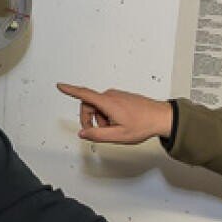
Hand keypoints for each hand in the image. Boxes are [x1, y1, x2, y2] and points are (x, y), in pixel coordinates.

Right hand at [57, 83, 172, 143]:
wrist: (161, 117)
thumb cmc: (143, 124)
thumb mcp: (118, 135)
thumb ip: (97, 135)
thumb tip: (83, 133)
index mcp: (108, 102)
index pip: (84, 94)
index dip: (70, 90)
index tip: (60, 86)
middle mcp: (111, 95)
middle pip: (89, 105)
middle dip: (89, 119)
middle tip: (97, 133)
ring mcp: (117, 96)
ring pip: (99, 107)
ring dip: (101, 119)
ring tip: (115, 129)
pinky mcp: (121, 98)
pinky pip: (107, 106)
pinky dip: (108, 116)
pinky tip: (120, 124)